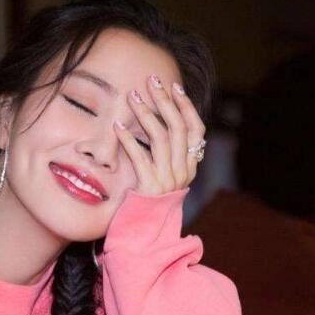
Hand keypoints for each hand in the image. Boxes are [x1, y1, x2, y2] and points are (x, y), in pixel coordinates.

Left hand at [113, 74, 206, 195]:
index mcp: (189, 167)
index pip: (196, 130)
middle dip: (165, 101)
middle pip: (178, 128)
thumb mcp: (164, 177)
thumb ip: (166, 155)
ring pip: (162, 138)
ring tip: (133, 97)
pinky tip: (118, 125)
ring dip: (146, 114)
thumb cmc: (148, 201)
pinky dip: (129, 138)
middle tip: (151, 81)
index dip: (187, 106)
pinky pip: (140, 157)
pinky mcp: (150, 187)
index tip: (175, 87)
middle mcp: (182, 172)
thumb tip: (159, 122)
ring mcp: (167, 180)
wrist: (143, 234)